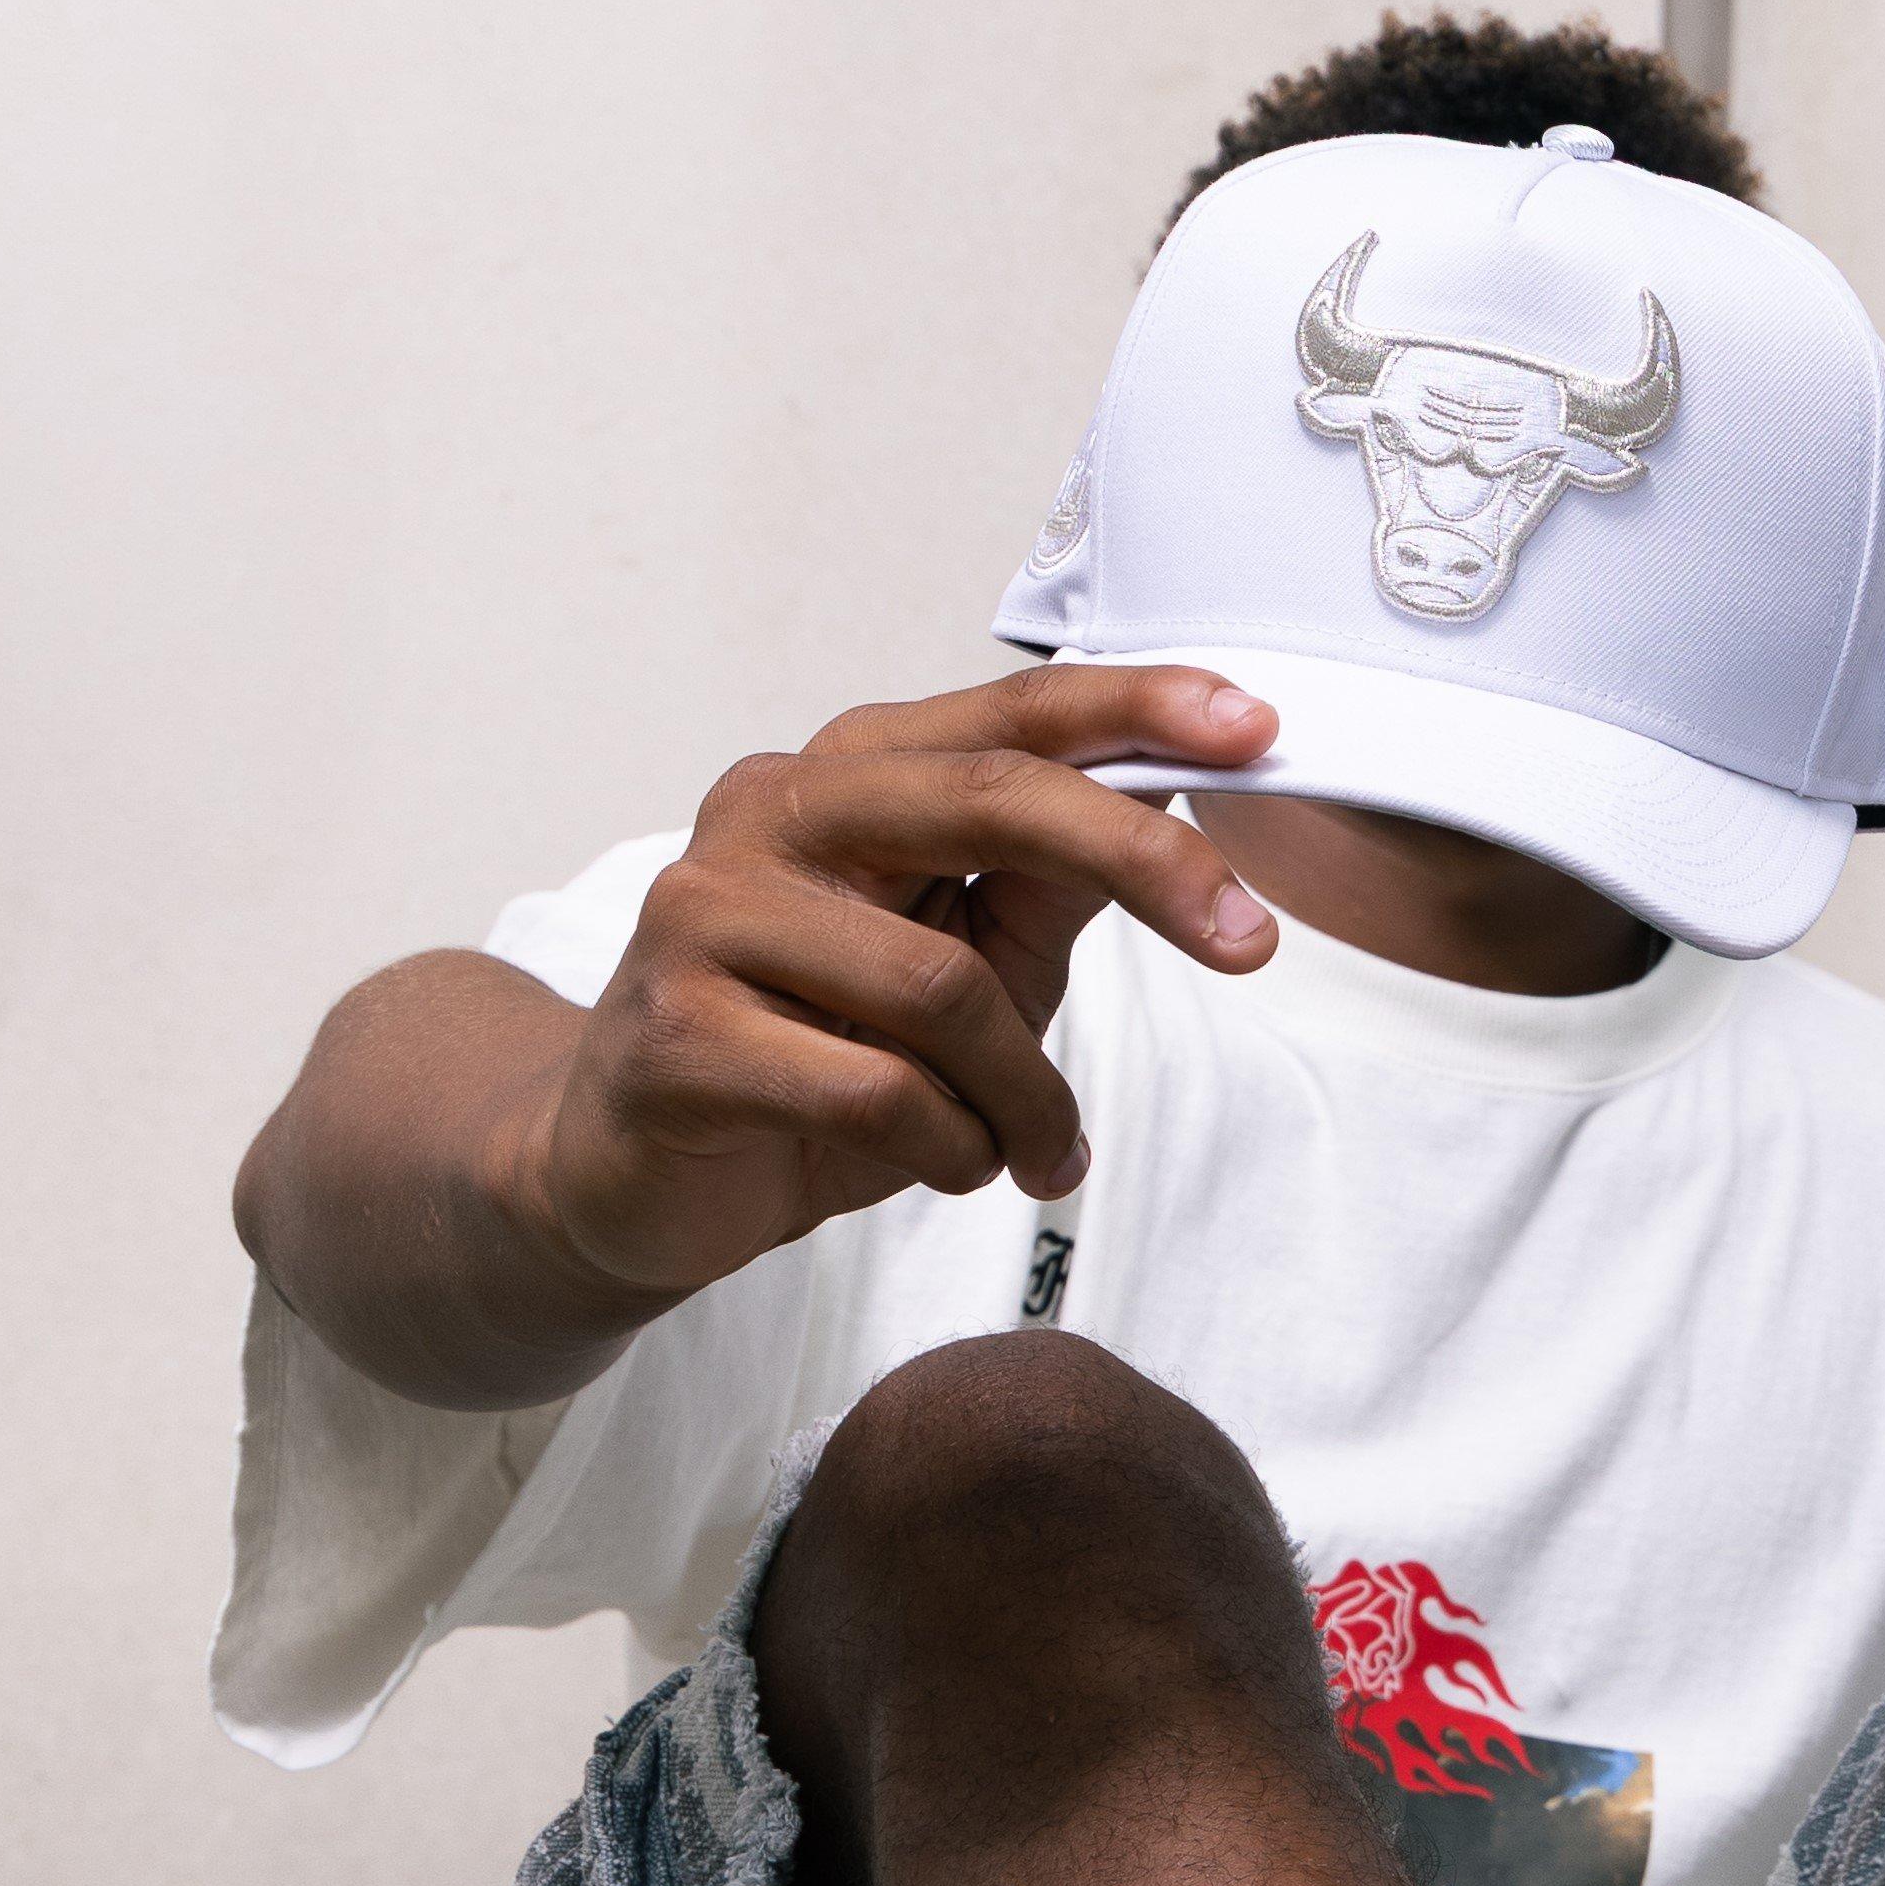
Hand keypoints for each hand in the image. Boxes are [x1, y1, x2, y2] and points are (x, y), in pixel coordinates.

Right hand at [499, 668, 1285, 1319]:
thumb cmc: (807, 1058)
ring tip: (1035, 1147)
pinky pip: (876, 1093)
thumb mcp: (958, 961)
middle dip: (1144, 864)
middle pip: (989, 801)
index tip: (1256, 728)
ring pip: (943, 991)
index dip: (1134, 710)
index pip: (1006, 717)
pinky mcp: (679, 1035)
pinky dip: (951, 1148)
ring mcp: (707, 919)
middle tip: (1247, 944)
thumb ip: (1044, 883)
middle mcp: (768, 816)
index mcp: (842, 778)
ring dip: (1027, 1093)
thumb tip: (1174, 800)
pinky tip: (952, 1165)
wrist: (628, 1175)